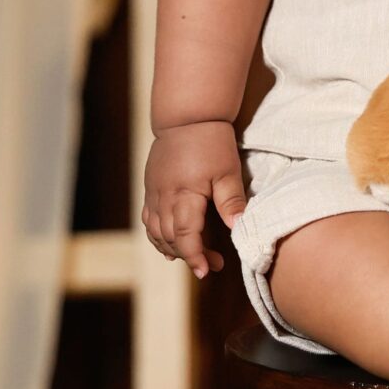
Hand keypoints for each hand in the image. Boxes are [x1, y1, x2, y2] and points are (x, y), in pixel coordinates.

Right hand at [143, 119, 247, 278]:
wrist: (186, 117)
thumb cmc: (211, 142)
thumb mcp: (228, 171)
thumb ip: (231, 200)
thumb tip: (239, 227)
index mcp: (184, 194)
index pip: (185, 234)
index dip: (195, 255)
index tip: (206, 270)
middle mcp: (164, 197)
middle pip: (171, 238)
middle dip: (190, 255)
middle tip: (214, 264)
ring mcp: (154, 194)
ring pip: (156, 232)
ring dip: (173, 248)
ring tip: (195, 257)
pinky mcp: (151, 189)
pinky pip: (149, 220)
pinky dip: (158, 236)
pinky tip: (171, 244)